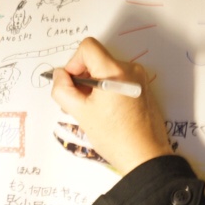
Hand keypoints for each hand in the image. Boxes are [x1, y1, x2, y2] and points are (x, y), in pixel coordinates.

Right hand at [50, 38, 173, 173]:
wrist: (145, 156)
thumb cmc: (115, 137)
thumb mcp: (80, 113)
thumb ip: (62, 89)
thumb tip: (60, 75)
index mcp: (115, 71)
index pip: (87, 47)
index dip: (74, 63)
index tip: (74, 84)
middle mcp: (130, 69)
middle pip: (97, 58)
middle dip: (83, 76)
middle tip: (80, 101)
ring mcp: (139, 78)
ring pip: (106, 70)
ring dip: (94, 84)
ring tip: (94, 109)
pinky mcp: (143, 88)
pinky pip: (118, 79)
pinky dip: (107, 89)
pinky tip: (107, 111)